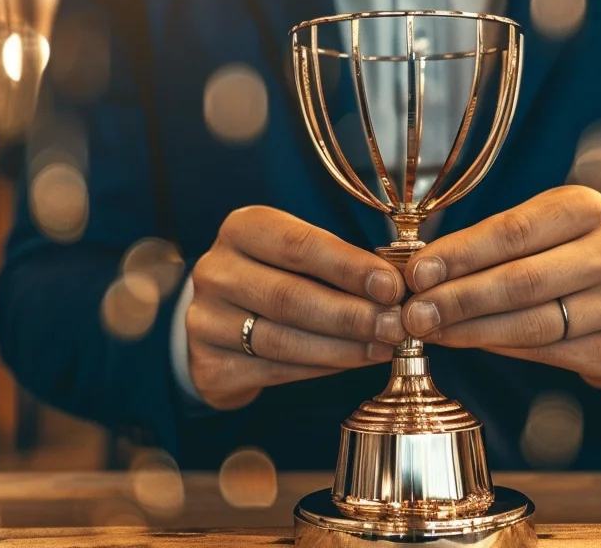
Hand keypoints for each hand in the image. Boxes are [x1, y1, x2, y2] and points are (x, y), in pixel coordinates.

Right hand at [186, 207, 406, 409]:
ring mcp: (205, 320)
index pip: (298, 246)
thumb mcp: (299, 255)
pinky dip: (320, 369)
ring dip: (342, 347)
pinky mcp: (209, 365)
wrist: (223, 321)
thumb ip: (340, 264)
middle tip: (394, 326)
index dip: (349, 267)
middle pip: (290, 296)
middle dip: (351, 314)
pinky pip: (273, 370)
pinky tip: (352, 363)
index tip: (392, 286)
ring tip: (382, 348)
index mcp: (241, 229)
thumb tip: (396, 286)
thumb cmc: (278, 276)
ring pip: (282, 339)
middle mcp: (215, 271)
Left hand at [399, 186, 600, 388]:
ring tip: (430, 331)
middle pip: (521, 280)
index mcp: (586, 208)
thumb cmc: (558, 259)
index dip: (460, 254)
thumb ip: (483, 248)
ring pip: (531, 322)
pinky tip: (465, 342)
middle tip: (414, 314)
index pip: (514, 231)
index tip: (416, 273)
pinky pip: (545, 351)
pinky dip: (497, 347)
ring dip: (470, 329)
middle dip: (458, 298)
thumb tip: (418, 272)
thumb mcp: (532, 235)